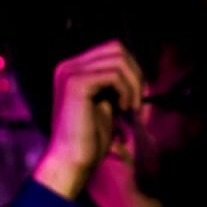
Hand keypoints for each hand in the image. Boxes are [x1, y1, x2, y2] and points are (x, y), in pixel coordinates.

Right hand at [32, 41, 141, 201]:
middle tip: (138, 100)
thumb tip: (137, 70)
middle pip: (116, 48)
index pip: (112, 50)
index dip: (132, 69)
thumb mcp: (106, 103)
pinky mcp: (76, 83)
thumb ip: (115, 85)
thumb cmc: (91, 137)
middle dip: (135, 73)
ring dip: (134, 84)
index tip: (137, 94)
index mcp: (72, 69)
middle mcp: (67, 66)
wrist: (72, 159)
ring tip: (131, 107)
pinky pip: (114, 75)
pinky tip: (123, 109)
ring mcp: (69, 72)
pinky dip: (127, 90)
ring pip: (118, 59)